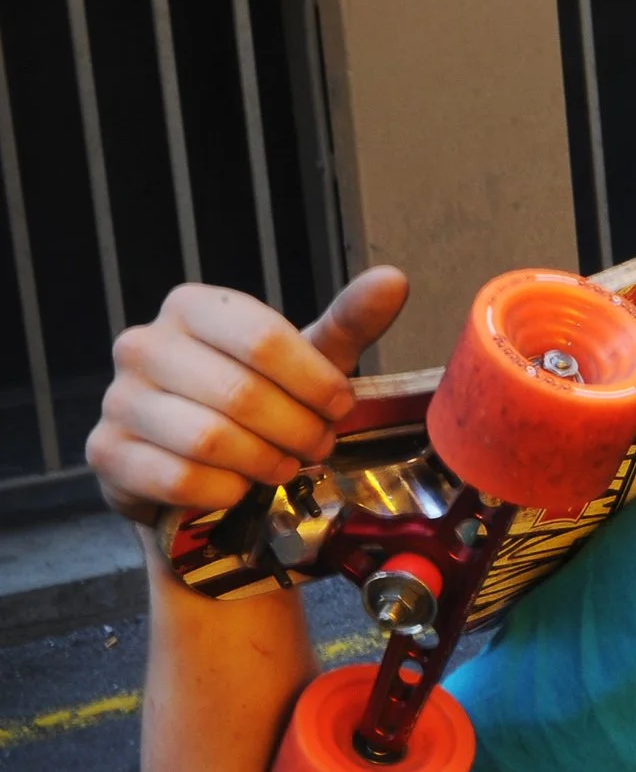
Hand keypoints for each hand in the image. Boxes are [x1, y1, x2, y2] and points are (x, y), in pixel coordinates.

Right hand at [85, 268, 409, 522]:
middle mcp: (143, 344)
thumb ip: (349, 320)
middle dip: (296, 430)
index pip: (265, 340)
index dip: (316, 384)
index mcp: (192, 307)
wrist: (197, 457)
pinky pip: (180, 478)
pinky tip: (238, 488)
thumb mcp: (308, 357)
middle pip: (242, 395)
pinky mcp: (106, 453)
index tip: (340, 407)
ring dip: (264, 463)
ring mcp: (118, 399)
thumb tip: (393, 280)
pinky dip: (225, 491)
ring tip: (283, 466)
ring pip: (211, 440)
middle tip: (316, 445)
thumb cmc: (260, 395)